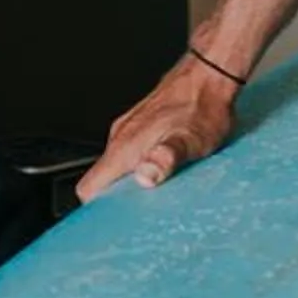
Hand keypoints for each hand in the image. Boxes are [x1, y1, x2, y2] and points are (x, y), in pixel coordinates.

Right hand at [76, 55, 241, 201]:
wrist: (209, 74)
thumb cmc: (202, 106)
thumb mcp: (191, 140)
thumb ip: (167, 158)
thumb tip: (145, 176)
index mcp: (125, 145)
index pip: (89, 186)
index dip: (95, 209)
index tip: (111, 222)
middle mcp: (121, 137)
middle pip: (101, 180)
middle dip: (116, 200)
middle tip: (140, 213)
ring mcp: (130, 130)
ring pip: (116, 166)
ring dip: (130, 183)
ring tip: (154, 195)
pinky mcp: (142, 126)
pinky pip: (130, 153)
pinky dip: (139, 167)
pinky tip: (163, 170)